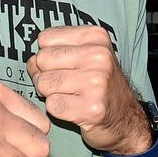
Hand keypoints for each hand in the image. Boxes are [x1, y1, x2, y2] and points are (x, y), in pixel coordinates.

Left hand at [27, 25, 149, 153]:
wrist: (126, 119)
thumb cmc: (100, 85)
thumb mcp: (88, 54)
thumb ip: (58, 49)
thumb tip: (31, 61)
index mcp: (96, 37)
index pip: (45, 38)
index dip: (47, 55)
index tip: (63, 65)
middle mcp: (99, 56)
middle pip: (42, 60)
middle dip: (45, 75)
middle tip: (65, 84)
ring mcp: (96, 82)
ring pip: (43, 83)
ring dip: (51, 94)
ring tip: (70, 96)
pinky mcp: (92, 108)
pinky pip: (52, 105)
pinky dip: (58, 110)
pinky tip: (74, 109)